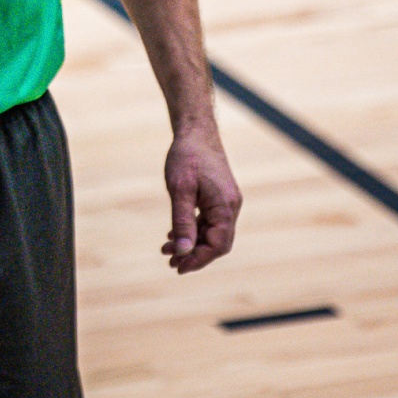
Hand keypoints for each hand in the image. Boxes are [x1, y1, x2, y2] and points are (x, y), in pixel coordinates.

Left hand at [161, 125, 239, 272]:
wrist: (196, 130)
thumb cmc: (187, 157)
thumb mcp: (180, 190)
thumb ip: (182, 221)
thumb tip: (182, 251)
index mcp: (225, 206)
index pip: (217, 244)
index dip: (199, 259)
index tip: (178, 267)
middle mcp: (231, 206)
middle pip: (217, 243)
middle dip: (194, 255)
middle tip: (171, 264)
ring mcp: (226, 202)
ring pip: (212, 232)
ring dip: (191, 244)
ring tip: (166, 250)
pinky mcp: (219, 197)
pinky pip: (209, 221)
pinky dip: (193, 230)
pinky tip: (174, 234)